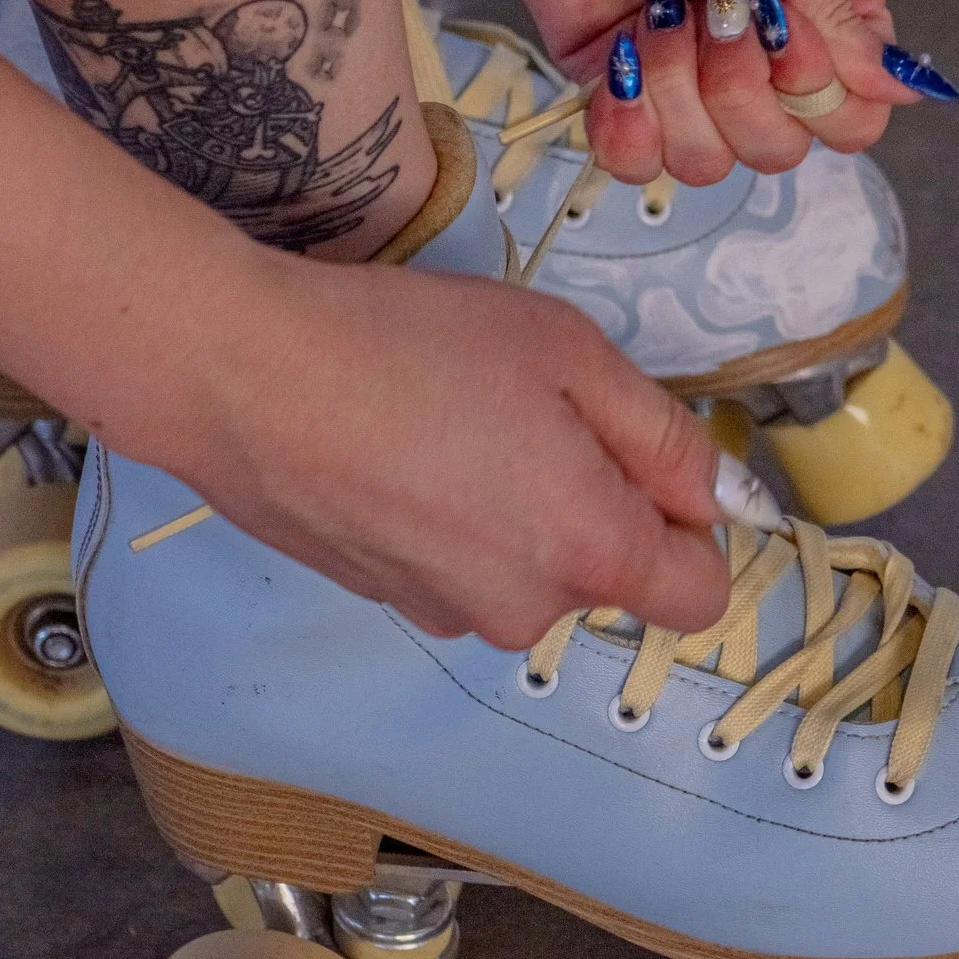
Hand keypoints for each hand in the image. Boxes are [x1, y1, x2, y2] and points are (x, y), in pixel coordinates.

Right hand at [115, 254, 730, 648]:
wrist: (241, 376)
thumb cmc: (410, 344)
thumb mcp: (566, 351)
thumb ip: (662, 434)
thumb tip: (717, 495)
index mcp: (590, 553)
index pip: (700, 594)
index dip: (694, 524)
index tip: (645, 457)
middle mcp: (525, 611)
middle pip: (606, 574)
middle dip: (591, 502)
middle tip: (524, 406)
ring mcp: (447, 614)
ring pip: (527, 570)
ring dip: (516, 511)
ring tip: (449, 421)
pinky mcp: (385, 601)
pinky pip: (457, 567)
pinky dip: (449, 521)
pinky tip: (398, 450)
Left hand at [449, 0, 942, 184]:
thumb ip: (840, 10)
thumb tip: (895, 88)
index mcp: (819, 7)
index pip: (850, 114)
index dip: (823, 100)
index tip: (787, 36)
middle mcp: (756, 52)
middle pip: (781, 148)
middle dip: (745, 91)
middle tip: (718, 11)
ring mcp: (683, 72)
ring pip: (707, 161)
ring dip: (682, 93)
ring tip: (661, 12)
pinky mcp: (613, 82)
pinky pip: (632, 157)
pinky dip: (629, 123)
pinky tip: (625, 57)